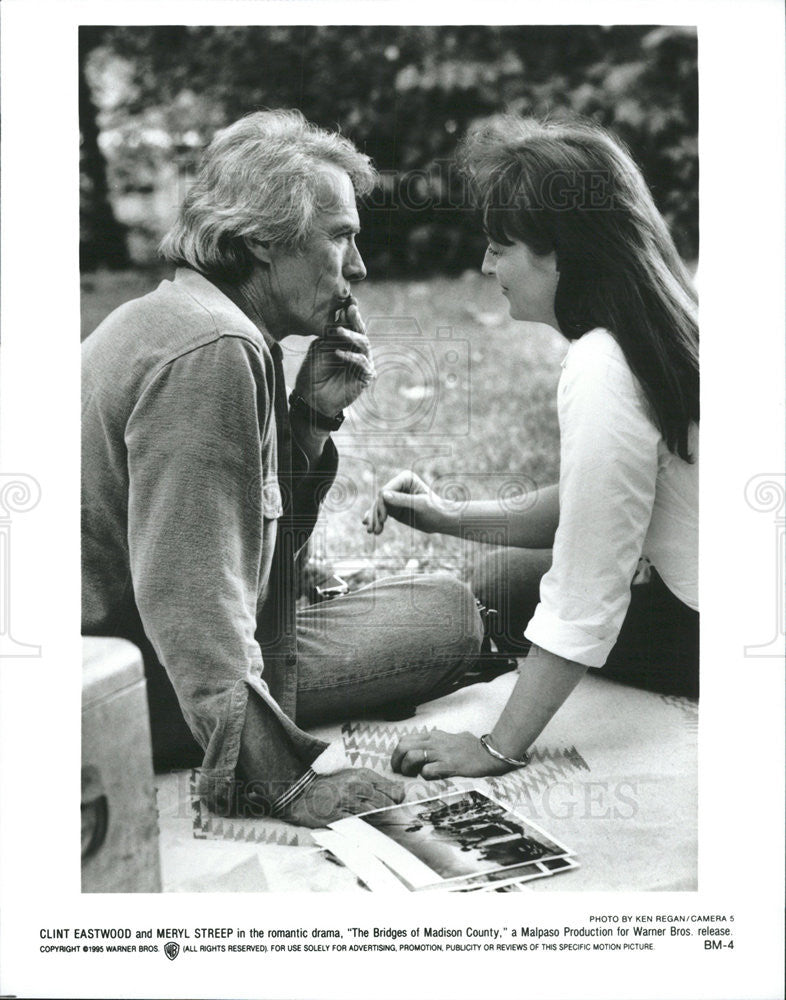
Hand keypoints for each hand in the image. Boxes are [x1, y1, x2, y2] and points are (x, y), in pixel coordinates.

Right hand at [276, 768, 403, 827]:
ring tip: (367, 819)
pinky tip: (357, 824)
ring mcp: (347, 800)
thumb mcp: (354, 778)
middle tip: (383, 816)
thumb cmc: (331, 787)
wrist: (302, 794)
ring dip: (375, 820)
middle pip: (387, 803)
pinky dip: (362, 827)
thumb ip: (376, 784)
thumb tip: (400, 792)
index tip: (396, 805)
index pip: (394, 790)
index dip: (398, 800)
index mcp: (363, 775)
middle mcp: (357, 785)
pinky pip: (359, 824)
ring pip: (375, 814)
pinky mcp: (338, 815)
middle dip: (388, 812)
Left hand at [293, 299, 374, 416]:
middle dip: (355, 319)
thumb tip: (341, 313)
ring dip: (352, 335)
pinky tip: (338, 353)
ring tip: (338, 331)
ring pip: (364, 343)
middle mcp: (357, 350)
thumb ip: (331, 333)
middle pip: (361, 331)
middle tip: (350, 309)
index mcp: (346, 342)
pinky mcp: (366, 376)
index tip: (348, 301)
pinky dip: (350, 356)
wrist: (312, 397)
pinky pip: (362, 362)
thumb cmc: (314, 372)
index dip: (351, 313)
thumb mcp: (320, 347)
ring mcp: (363, 363)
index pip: (352, 325)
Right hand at [362, 470, 454, 534]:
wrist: (442, 520)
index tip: (382, 520)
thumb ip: (402, 500)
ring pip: (378, 507)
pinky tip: (372, 529)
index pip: (386, 490)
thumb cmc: (436, 509)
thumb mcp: (420, 505)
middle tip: (371, 529)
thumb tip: (383, 495)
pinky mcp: (394, 507)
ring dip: (374, 519)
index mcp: (405, 478)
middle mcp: (398, 485)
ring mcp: (395, 496)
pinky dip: (376, 520)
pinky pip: (381, 512)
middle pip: (380, 499)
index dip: (381, 505)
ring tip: (371, 532)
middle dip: (375, 514)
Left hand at [390, 729, 511, 779]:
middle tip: (399, 772)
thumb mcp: (452, 737)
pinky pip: (427, 771)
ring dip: (407, 768)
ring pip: (411, 757)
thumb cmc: (473, 747)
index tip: (399, 763)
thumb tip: (433, 742)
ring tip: (411, 776)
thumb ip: (440, 739)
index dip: (398, 753)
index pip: (406, 739)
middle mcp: (434, 742)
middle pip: (403, 746)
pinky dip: (424, 776)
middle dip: (396, 761)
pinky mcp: (449, 765)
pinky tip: (430, 778)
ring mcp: (441, 753)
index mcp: (434, 735)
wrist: (490, 753)